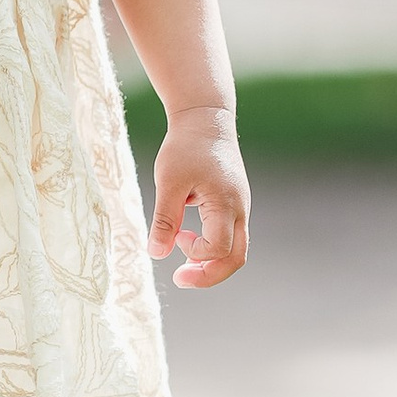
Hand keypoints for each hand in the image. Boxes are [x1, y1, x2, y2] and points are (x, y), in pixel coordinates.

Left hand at [149, 116, 249, 287]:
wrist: (205, 118)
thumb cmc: (186, 146)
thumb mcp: (169, 181)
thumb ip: (164, 219)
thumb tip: (156, 254)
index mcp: (227, 204)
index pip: (219, 249)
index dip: (196, 253)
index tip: (175, 237)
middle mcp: (240, 210)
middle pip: (236, 259)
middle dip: (209, 275)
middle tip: (179, 278)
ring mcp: (240, 208)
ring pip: (236, 250)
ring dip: (210, 262)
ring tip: (183, 265)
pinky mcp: (234, 205)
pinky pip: (230, 236)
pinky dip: (212, 246)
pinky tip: (188, 238)